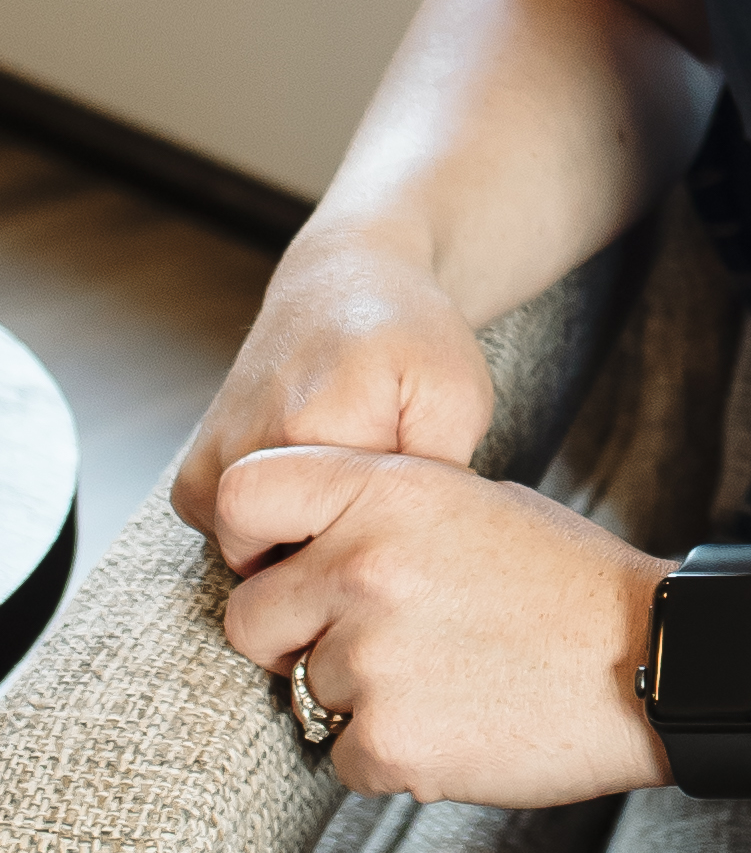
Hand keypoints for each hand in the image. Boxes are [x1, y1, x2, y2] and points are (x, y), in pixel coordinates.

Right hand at [173, 228, 497, 537]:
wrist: (341, 283)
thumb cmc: (409, 337)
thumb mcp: (457, 396)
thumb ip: (439, 483)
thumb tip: (410, 554)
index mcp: (319, 427)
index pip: (354, 553)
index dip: (389, 539)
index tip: (405, 494)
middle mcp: (251, 451)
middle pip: (303, 569)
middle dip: (342, 546)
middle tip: (373, 487)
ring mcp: (212, 469)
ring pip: (265, 563)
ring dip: (304, 538)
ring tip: (341, 475)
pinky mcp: (190, 482)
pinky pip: (232, 546)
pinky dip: (269, 528)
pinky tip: (307, 476)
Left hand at [214, 445, 673, 805]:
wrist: (647, 657)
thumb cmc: (562, 576)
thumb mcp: (472, 500)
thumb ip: (383, 511)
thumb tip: (313, 539)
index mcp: (386, 492)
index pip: (247, 493)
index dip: (247, 535)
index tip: (275, 561)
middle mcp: (363, 568)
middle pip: (249, 618)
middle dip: (294, 637)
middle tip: (367, 639)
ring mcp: (372, 660)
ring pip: (304, 694)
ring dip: (356, 697)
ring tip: (441, 676)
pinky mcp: (388, 743)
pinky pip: (343, 757)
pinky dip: (388, 752)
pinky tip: (455, 719)